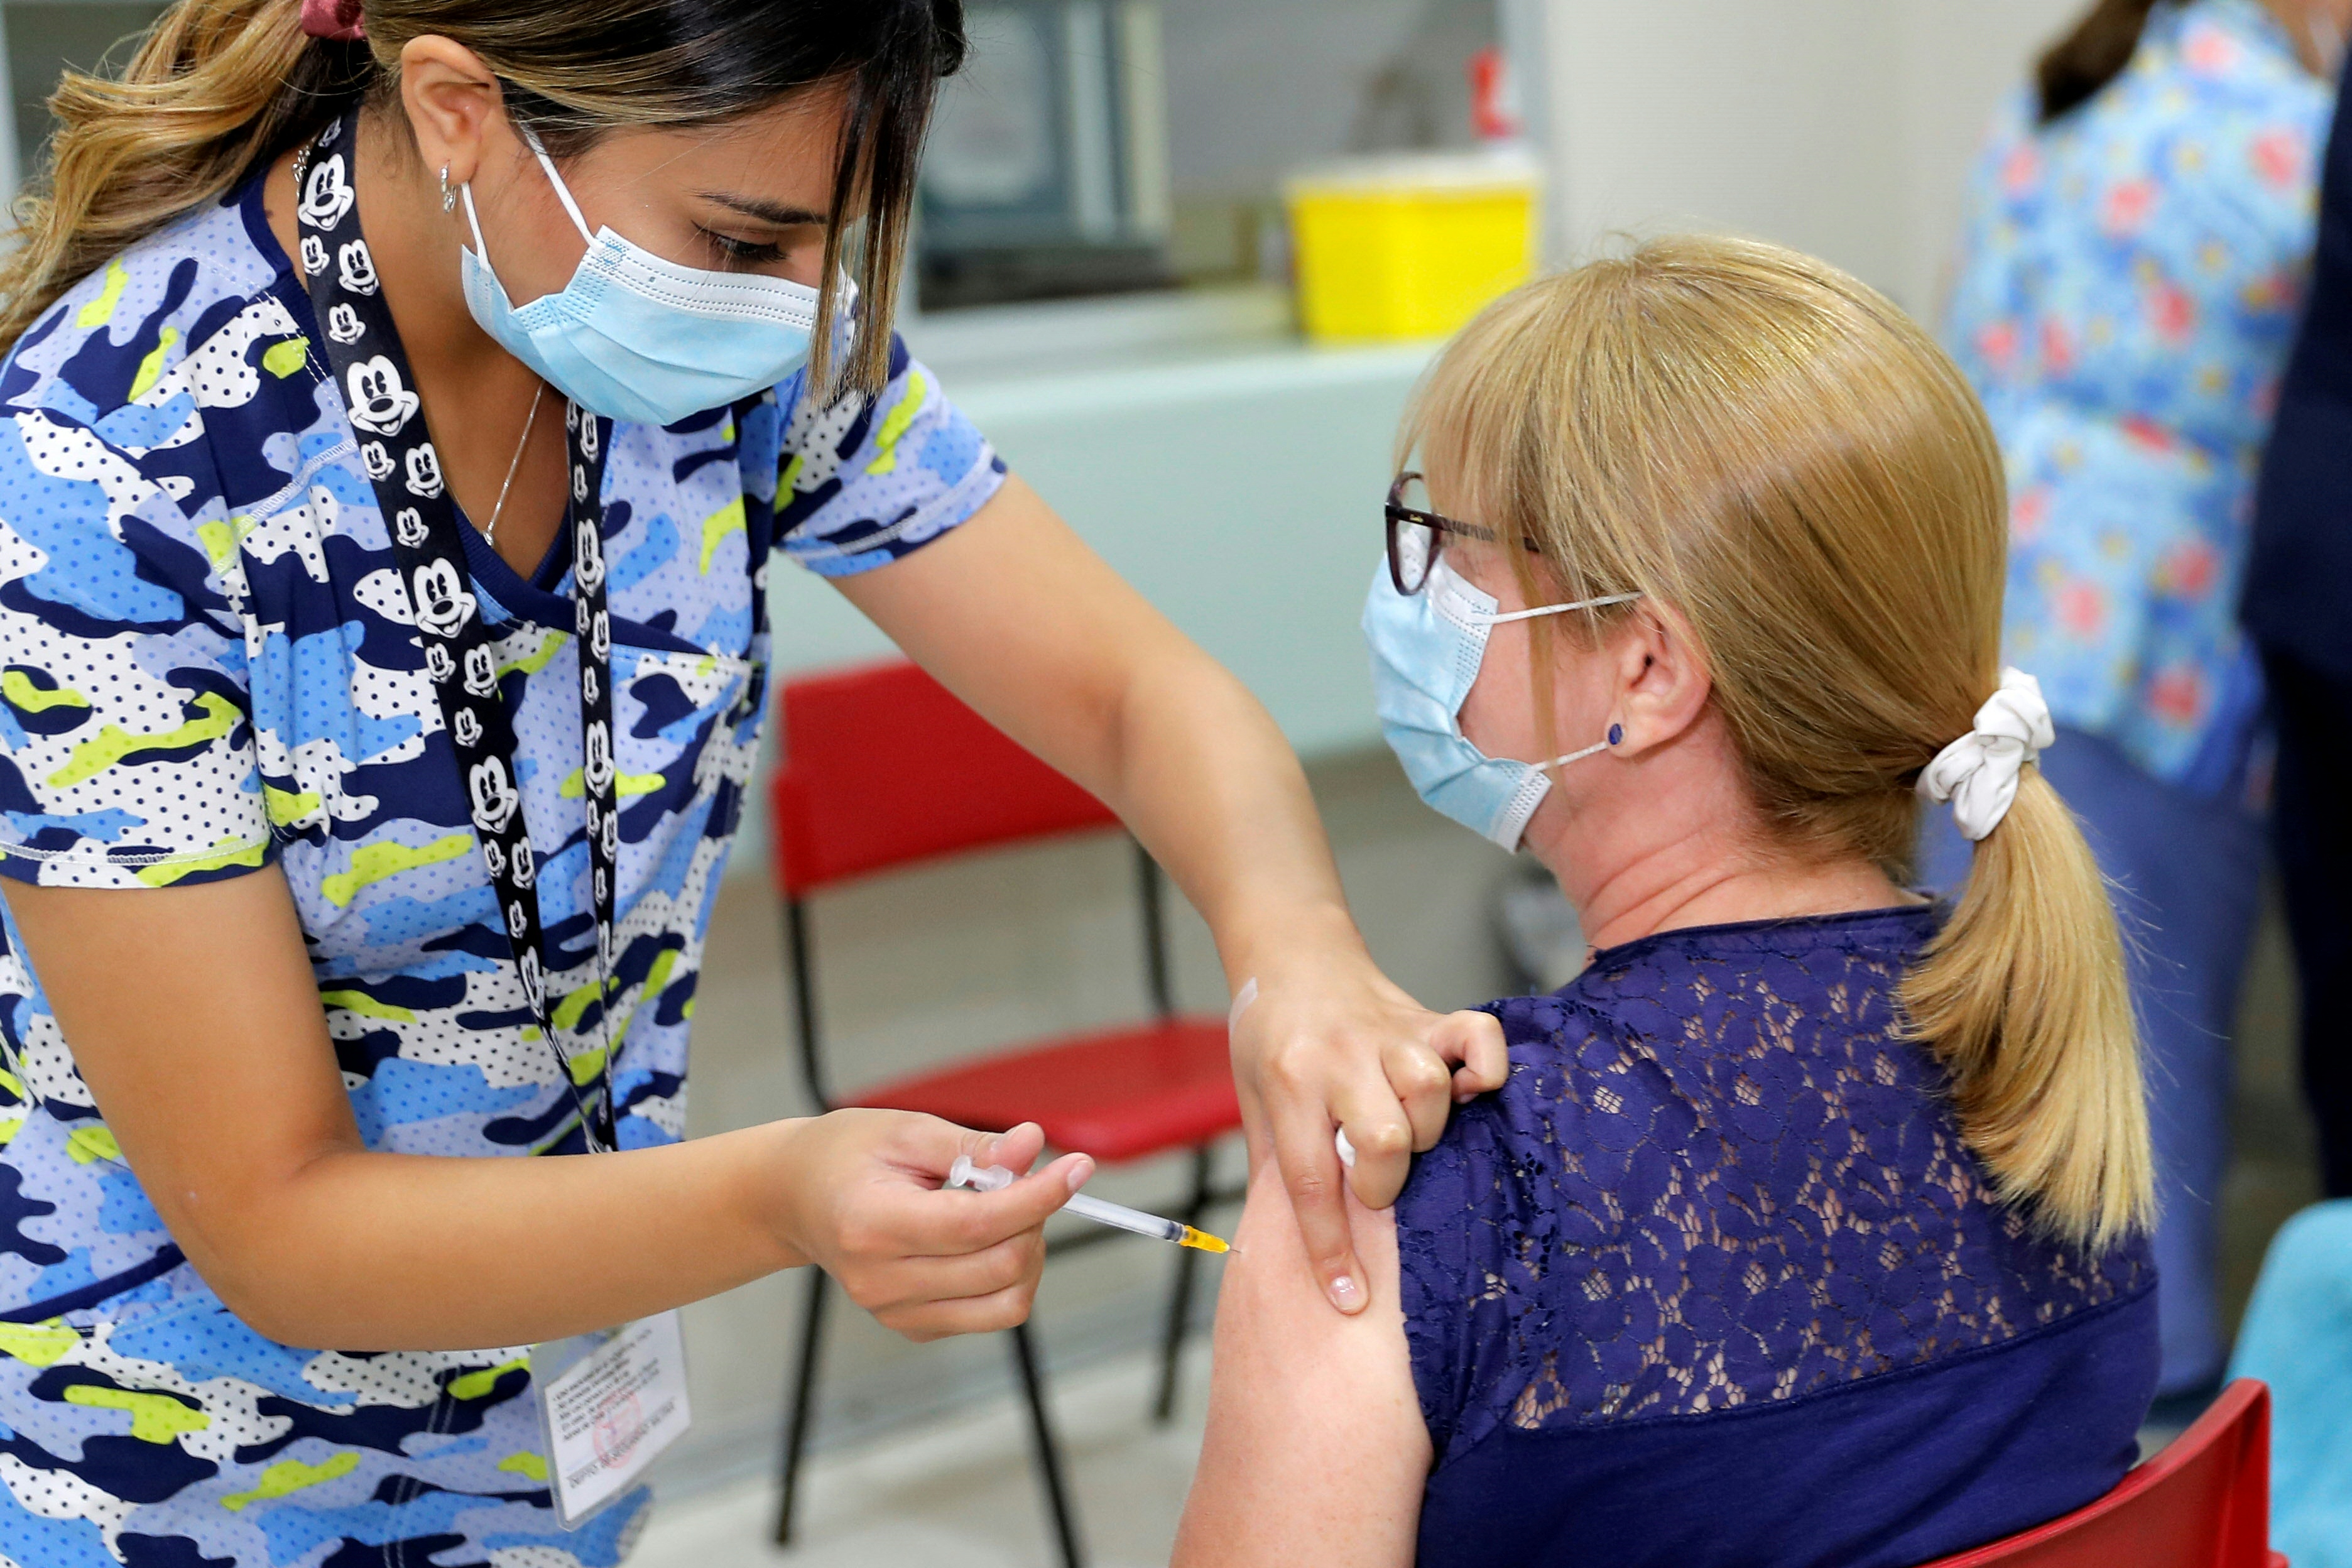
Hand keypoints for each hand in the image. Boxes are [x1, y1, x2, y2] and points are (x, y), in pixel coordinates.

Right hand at [771, 1112, 1092, 1341]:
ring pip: (1004, 1303)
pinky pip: (987, 1314)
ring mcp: (894, 1312)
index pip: (978, 1224)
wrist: (795, 1197)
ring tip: (1004, 1212)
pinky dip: (1003, 1277)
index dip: (1039, 1197)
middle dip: (1034, 1220)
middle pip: (1000, 1267)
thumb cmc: (846, 1154)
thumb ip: (971, 1145)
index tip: (1077, 1167)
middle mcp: (881, 1281)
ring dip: (1027, 1254)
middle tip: (1023, 1181)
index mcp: (873, 1226)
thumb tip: (1032, 1148)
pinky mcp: (910, 1327)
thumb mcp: (906, 1130)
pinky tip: (980, 1239)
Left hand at [1229, 937, 1506, 1314]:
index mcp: (1289, 1083)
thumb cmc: (1270, 1039)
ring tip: (1409, 1133)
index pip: (1310, 1182)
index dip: (1330, 1250)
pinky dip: (1485, 1067)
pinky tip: (1469, 1089)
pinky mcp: (1429, 1016)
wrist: (1289, 953)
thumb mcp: (1256, 1101)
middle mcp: (1340, 1057)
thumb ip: (1281, 1164)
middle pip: (1383, 1139)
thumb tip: (1301, 1255)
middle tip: (1372, 1182)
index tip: (1349, 1300)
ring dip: (1426, 1130)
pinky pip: (1479, 1037)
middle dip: (1383, 1182)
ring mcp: (1390, 1033)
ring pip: (1430, 1092)